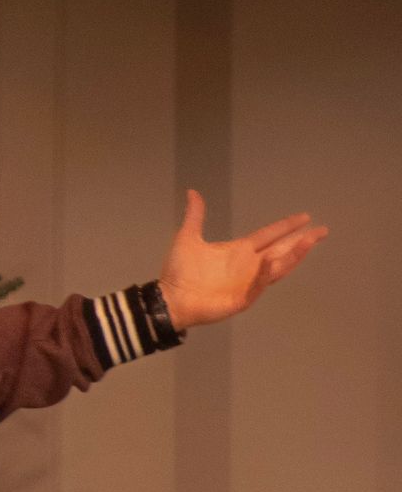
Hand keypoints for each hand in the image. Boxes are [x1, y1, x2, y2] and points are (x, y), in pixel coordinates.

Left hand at [158, 189, 326, 330]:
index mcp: (240, 251)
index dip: (287, 226)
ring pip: (277, 267)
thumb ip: (195, 216)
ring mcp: (248, 283)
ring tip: (310, 241)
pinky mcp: (242, 299)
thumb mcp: (188, 238)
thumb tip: (193, 192)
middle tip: (323, 230)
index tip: (306, 217)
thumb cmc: (179, 271)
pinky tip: (271, 261)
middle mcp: (249, 266)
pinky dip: (265, 274)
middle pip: (282, 251)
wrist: (169, 297)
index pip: (270, 236)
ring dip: (293, 255)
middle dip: (302, 241)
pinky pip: (258, 286)